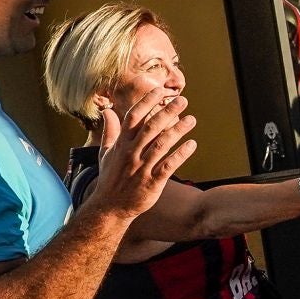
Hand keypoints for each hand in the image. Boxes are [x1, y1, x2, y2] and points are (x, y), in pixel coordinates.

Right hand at [90, 91, 196, 220]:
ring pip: (161, 145)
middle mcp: (131, 154)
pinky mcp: (152, 182)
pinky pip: (168, 166)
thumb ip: (110, 131)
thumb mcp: (106, 153)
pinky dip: (180, 155)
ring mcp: (141, 168)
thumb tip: (106, 109)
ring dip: (178, 131)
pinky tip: (192, 144)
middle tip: (182, 100)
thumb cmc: (110, 178)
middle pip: (150, 128)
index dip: (146, 103)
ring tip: (192, 120)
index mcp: (121, 145)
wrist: (110, 207)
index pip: (133, 118)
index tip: (160, 91)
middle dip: (167, 112)